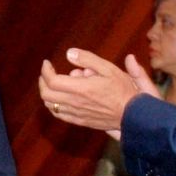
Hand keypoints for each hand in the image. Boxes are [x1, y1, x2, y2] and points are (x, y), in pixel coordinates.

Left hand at [39, 50, 157, 139]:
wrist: (132, 115)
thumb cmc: (123, 90)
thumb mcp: (108, 68)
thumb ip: (87, 59)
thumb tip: (69, 53)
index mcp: (80, 88)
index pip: (52, 80)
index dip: (45, 70)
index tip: (47, 63)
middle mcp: (75, 103)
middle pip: (46, 95)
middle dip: (43, 82)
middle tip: (47, 73)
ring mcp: (76, 114)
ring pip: (51, 106)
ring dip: (48, 94)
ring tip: (55, 84)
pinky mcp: (80, 121)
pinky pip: (60, 115)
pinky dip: (54, 106)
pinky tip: (60, 99)